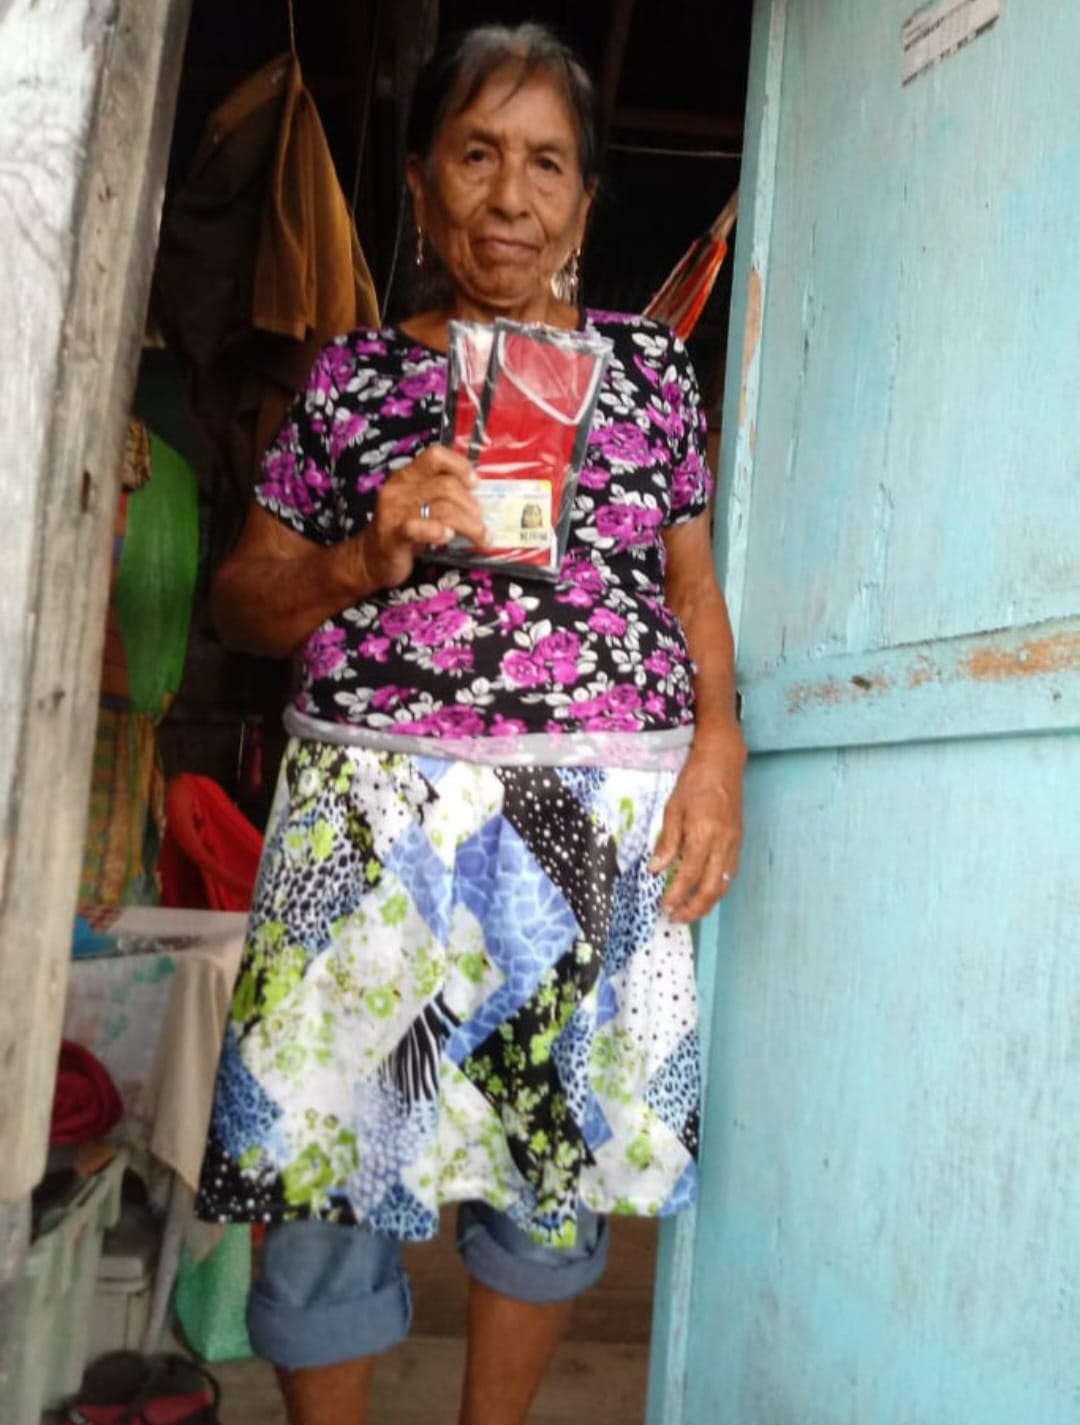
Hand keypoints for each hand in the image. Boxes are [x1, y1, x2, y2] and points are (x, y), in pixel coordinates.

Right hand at [348, 446, 485, 590]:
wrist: (370, 559)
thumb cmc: (402, 530)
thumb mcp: (420, 505)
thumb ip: (442, 496)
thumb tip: (479, 498)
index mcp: (407, 476)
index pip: (435, 456)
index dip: (460, 466)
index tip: (475, 485)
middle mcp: (399, 488)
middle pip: (445, 486)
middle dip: (471, 506)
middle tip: (482, 523)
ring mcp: (394, 511)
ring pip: (441, 508)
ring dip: (469, 524)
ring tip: (482, 538)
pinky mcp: (392, 536)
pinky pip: (416, 528)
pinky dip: (436, 531)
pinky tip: (448, 536)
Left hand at [649, 728, 744, 923]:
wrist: (723, 763)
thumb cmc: (694, 782)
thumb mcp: (673, 808)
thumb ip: (667, 841)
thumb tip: (655, 870)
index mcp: (704, 834)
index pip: (689, 874)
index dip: (676, 894)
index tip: (664, 907)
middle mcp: (723, 843)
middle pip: (711, 887)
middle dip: (694, 908)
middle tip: (676, 918)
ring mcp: (734, 843)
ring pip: (724, 884)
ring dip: (707, 903)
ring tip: (689, 912)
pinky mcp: (738, 841)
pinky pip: (729, 873)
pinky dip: (717, 888)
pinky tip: (704, 892)